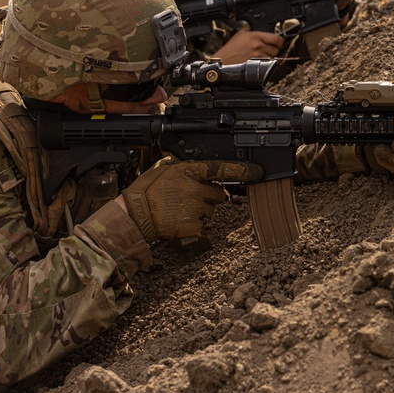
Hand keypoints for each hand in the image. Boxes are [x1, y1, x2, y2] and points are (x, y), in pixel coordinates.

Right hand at [122, 157, 263, 241]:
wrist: (136, 215)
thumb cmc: (147, 190)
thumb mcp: (164, 168)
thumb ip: (184, 166)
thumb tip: (193, 166)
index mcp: (191, 171)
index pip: (223, 169)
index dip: (242, 170)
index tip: (257, 171)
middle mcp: (197, 189)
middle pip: (218, 194)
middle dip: (208, 196)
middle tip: (188, 197)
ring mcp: (197, 208)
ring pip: (210, 210)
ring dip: (200, 210)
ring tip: (178, 208)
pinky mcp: (195, 226)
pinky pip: (202, 224)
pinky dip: (193, 224)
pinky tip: (178, 219)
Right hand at [214, 25, 283, 63]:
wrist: (225, 60)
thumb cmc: (231, 48)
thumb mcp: (240, 33)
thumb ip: (250, 27)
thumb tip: (255, 23)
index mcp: (255, 36)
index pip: (276, 38)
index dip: (279, 40)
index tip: (278, 41)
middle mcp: (258, 46)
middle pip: (276, 48)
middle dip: (275, 48)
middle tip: (271, 47)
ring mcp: (258, 55)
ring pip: (273, 56)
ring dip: (270, 55)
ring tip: (263, 53)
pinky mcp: (257, 64)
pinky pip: (268, 63)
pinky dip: (267, 61)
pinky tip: (260, 59)